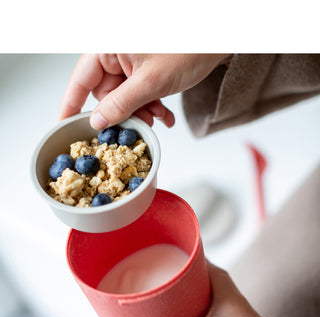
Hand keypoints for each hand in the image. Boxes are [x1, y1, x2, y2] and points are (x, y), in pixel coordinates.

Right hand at [59, 54, 227, 128]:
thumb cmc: (188, 48)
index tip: (65, 125)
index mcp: (108, 47)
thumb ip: (121, 104)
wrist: (217, 41)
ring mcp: (130, 62)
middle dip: (122, 114)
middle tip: (137, 126)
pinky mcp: (144, 69)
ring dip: (140, 112)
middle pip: (105, 93)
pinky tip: (164, 114)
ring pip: (124, 97)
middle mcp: (116, 53)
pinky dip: (150, 105)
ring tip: (158, 118)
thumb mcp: (151, 82)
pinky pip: (138, 93)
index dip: (71, 105)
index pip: (80, 79)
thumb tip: (98, 121)